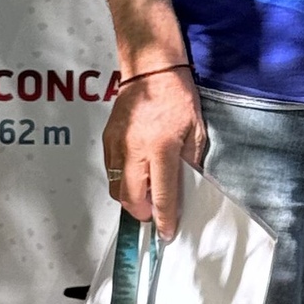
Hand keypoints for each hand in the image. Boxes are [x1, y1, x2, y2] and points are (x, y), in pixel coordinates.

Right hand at [103, 69, 206, 239]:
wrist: (150, 71)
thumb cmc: (176, 97)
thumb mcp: (195, 131)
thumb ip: (189, 162)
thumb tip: (184, 187)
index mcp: (161, 148)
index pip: (161, 195)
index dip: (164, 219)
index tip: (166, 232)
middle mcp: (135, 150)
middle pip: (131, 198)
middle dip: (142, 213)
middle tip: (155, 213)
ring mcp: (117, 145)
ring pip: (116, 188)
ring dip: (130, 199)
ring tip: (145, 194)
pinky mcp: (108, 140)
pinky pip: (110, 172)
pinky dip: (121, 181)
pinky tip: (135, 176)